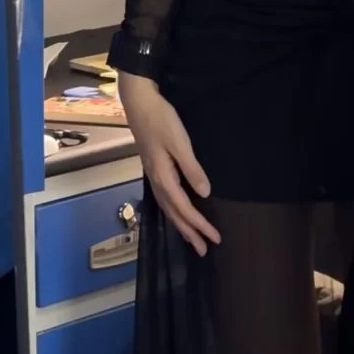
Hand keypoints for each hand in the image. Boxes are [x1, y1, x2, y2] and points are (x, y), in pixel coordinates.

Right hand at [118, 72, 220, 255]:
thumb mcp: (180, 142)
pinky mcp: (153, 168)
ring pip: (168, 208)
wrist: (139, 103)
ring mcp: (153, 175)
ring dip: (181, 225)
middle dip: (189, 233)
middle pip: (174, 214)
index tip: (214, 238)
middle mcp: (156, 181)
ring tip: (192, 239)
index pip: (184, 209)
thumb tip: (204, 194)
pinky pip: (165, 199)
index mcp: (163, 177)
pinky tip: (178, 212)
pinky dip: (174, 211)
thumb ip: (192, 169)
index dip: (199, 225)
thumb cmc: (161, 120)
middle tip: (204, 250)